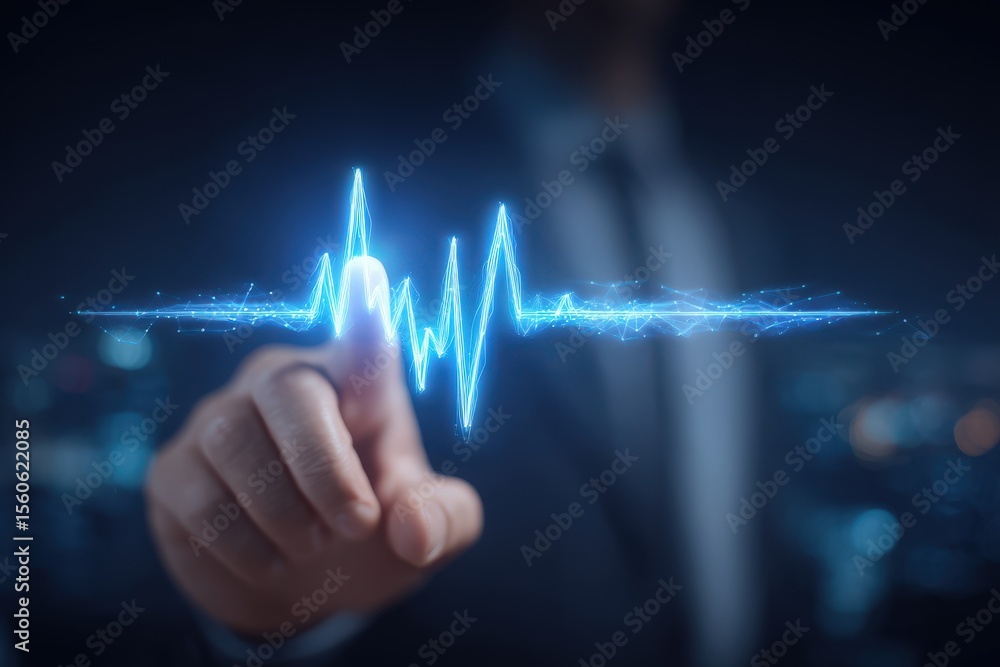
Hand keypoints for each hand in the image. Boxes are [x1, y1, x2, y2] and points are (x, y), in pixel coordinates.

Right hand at [145, 257, 482, 634]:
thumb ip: (442, 521)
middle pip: (289, 392)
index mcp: (359, 385)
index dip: (362, 311)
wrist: (302, 586)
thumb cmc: (373, 533)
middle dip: (325, 469)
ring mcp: (220, 420)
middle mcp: (284, 382)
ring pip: (234, 443)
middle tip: (357, 525)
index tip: (367, 273)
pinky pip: (196, 496)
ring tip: (315, 545)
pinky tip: (273, 561)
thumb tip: (412, 531)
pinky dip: (243, 544)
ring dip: (284, 513)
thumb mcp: (429, 532)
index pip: (361, 342)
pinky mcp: (174, 470)